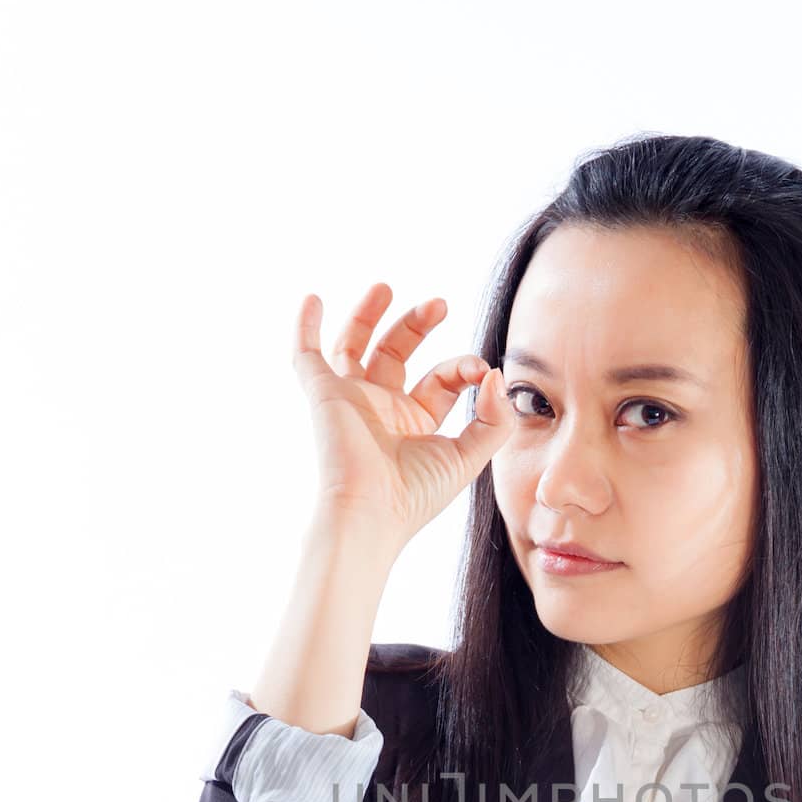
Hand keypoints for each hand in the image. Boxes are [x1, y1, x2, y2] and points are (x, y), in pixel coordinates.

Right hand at [292, 283, 514, 556]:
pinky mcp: (323, 396)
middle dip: (417, 325)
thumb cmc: (416, 497)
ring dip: (369, 315)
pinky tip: (312, 299)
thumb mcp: (470, 457)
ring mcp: (351, 400)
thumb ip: (494, 418)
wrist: (370, 515)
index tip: (480, 368)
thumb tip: (496, 373)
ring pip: (354, 346)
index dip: (463, 367)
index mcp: (415, 423)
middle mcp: (382, 409)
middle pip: (397, 354)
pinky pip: (306, 355)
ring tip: (386, 286)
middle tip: (439, 304)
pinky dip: (305, 327)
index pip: (441, 379)